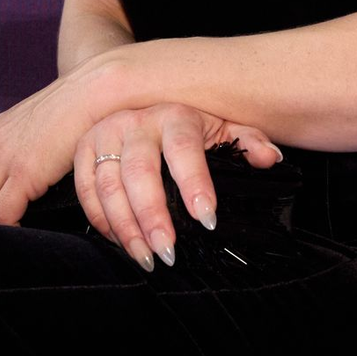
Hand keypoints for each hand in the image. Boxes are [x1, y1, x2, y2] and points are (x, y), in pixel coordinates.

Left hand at [0, 68, 105, 226]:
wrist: (92, 91)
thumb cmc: (74, 112)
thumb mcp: (35, 128)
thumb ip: (22, 149)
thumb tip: (21, 179)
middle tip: (2, 231)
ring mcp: (5, 157)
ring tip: (14, 231)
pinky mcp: (25, 171)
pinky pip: (2, 215)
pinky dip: (11, 228)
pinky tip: (28, 228)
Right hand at [73, 103, 281, 271]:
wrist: (142, 98)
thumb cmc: (188, 124)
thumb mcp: (221, 126)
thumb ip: (247, 142)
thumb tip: (271, 159)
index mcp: (175, 114)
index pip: (185, 149)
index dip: (195, 184)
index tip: (208, 220)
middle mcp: (137, 120)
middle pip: (140, 171)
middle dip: (153, 216)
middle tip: (168, 251)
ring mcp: (107, 133)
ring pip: (108, 185)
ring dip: (125, 227)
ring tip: (146, 257)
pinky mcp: (84, 148)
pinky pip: (86, 189)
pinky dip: (102, 219)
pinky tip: (121, 240)